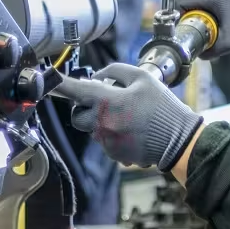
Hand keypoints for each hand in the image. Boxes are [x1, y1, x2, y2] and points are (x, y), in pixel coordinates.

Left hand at [58, 63, 201, 171]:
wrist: (180, 139)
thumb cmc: (162, 106)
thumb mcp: (143, 78)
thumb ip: (114, 72)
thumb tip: (94, 78)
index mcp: (109, 102)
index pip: (76, 91)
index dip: (60, 84)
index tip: (50, 81)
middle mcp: (103, 124)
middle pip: (78, 116)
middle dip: (85, 108)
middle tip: (105, 101)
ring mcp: (108, 142)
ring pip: (92, 129)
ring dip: (102, 121)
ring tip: (128, 116)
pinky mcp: (114, 155)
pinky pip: (105, 141)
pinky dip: (113, 134)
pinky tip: (132, 130)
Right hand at [172, 0, 229, 58]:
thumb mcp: (229, 41)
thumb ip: (207, 49)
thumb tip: (193, 53)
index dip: (175, 13)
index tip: (181, 25)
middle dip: (182, 10)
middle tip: (192, 24)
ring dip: (192, 5)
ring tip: (203, 18)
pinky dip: (200, 0)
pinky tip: (210, 11)